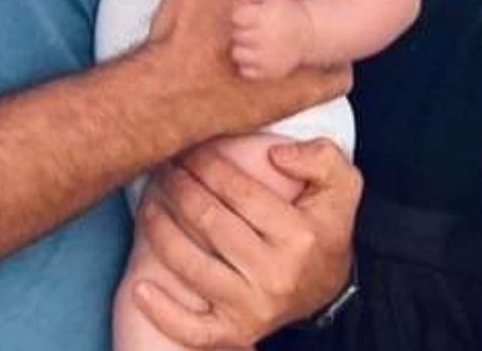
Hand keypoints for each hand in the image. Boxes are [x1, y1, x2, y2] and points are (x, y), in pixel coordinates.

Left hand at [134, 139, 361, 346]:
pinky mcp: (236, 332)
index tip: (190, 148)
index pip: (239, 192)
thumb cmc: (323, 227)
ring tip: (149, 202)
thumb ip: (321, 157)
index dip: (209, 164)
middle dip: (179, 188)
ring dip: (160, 230)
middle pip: (210, 223)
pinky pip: (193, 330)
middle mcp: (275, 274)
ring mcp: (253, 307)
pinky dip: (163, 311)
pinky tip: (140, 287)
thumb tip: (275, 156)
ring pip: (192, 266)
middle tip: (164, 167)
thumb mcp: (341, 185)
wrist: (327, 287)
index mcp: (299, 236)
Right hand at [145, 0, 346, 133]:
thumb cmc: (182, 28)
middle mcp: (304, 20)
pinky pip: (340, 76)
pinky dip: (332, 65)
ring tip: (313, 23)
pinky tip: (310, 58)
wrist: (168, 96)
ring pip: (346, 38)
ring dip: (335, 29)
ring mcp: (307, 61)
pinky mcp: (303, 93)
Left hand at [230, 0, 311, 78]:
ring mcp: (268, 57)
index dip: (240, 15)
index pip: (236, 17)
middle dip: (242, 31)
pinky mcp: (269, 72)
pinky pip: (245, 71)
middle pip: (236, 35)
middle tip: (255, 29)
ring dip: (242, 48)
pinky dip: (249, 65)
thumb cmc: (283, 12)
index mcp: (266, 17)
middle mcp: (266, 38)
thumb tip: (238, 1)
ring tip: (253, 43)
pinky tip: (258, 56)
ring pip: (237, 54)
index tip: (249, 16)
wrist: (307, 35)